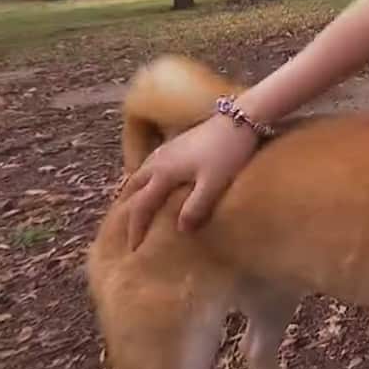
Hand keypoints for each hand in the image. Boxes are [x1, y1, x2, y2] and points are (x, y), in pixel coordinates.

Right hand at [122, 113, 258, 250]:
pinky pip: (150, 164)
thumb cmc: (228, 152)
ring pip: (140, 173)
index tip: (134, 249)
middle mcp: (158, 161)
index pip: (142, 206)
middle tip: (127, 230)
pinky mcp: (177, 142)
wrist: (240, 119)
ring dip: (133, 192)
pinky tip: (155, 181)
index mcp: (163, 173)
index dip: (136, 228)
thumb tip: (179, 230)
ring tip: (133, 207)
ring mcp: (166, 149)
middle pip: (133, 188)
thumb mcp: (213, 183)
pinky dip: (145, 178)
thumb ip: (195, 207)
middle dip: (128, 210)